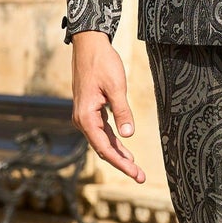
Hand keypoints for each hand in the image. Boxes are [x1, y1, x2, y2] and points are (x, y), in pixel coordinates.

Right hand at [70, 30, 145, 183]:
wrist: (89, 45)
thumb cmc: (102, 63)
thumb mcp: (116, 87)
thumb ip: (122, 112)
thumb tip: (129, 135)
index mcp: (85, 117)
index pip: (104, 147)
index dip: (120, 163)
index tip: (135, 173)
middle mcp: (82, 119)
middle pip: (103, 148)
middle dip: (122, 163)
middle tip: (140, 177)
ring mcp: (85, 116)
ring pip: (103, 141)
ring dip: (119, 154)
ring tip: (135, 168)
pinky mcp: (90, 110)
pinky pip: (102, 131)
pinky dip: (114, 141)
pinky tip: (125, 149)